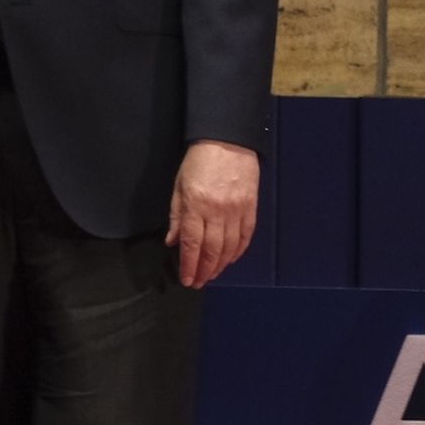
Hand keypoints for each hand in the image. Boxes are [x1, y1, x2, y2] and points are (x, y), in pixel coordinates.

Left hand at [166, 140, 259, 287]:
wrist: (228, 142)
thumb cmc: (198, 161)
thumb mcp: (179, 185)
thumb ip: (177, 215)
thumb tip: (173, 241)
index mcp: (196, 205)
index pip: (191, 243)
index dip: (188, 265)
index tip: (186, 279)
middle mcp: (217, 212)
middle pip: (211, 250)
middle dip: (203, 270)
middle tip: (198, 282)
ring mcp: (236, 212)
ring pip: (229, 248)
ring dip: (219, 265)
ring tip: (211, 275)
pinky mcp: (251, 209)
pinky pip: (245, 237)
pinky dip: (237, 252)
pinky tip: (229, 260)